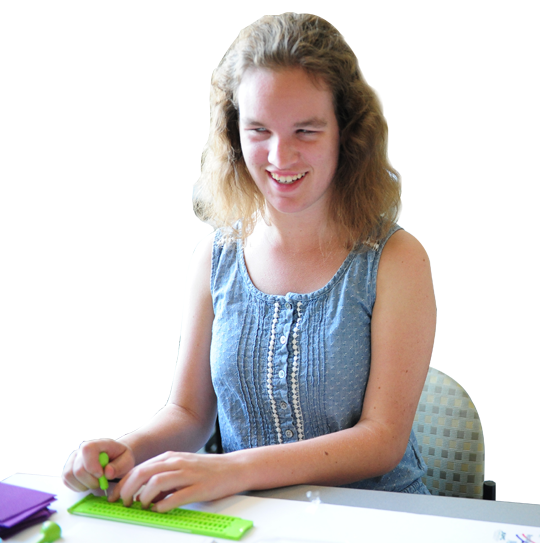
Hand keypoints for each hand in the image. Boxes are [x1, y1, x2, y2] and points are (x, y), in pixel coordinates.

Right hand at [62, 439, 135, 492]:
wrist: (116, 458)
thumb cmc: (121, 458)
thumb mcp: (127, 461)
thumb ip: (119, 466)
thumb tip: (107, 472)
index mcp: (98, 444)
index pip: (87, 449)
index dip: (92, 465)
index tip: (101, 475)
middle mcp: (82, 450)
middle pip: (78, 469)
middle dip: (91, 481)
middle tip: (102, 482)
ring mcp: (74, 459)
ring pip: (69, 475)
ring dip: (83, 485)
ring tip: (95, 483)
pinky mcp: (69, 469)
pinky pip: (66, 481)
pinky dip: (77, 487)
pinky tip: (88, 484)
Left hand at [108, 451, 245, 511]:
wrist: (234, 468)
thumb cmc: (208, 470)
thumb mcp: (182, 467)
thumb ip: (164, 476)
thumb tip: (144, 493)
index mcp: (171, 457)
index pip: (139, 468)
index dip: (123, 482)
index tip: (115, 495)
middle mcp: (177, 463)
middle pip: (143, 473)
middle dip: (127, 489)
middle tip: (123, 503)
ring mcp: (188, 474)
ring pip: (156, 482)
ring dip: (143, 497)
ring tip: (142, 506)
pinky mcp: (198, 488)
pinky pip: (175, 497)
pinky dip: (163, 505)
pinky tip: (160, 509)